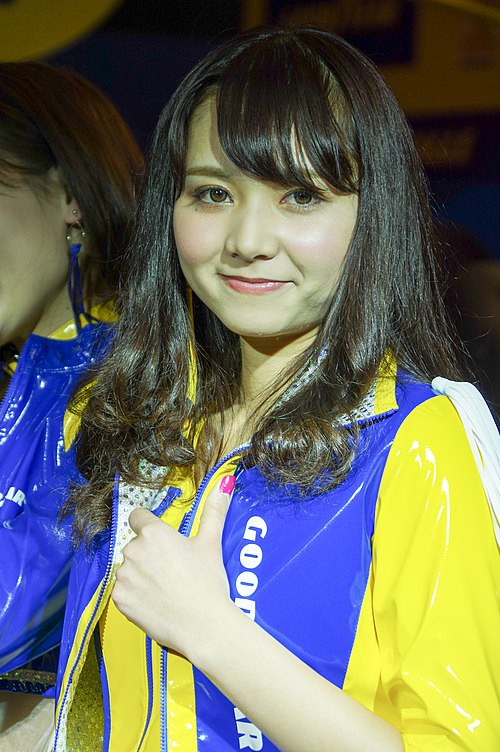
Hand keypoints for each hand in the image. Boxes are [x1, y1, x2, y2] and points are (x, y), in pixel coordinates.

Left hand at [112, 475, 235, 658]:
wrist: (204, 626)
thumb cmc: (208, 581)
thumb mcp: (211, 543)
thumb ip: (214, 509)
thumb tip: (226, 480)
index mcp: (154, 533)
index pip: (138, 517)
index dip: (149, 527)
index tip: (162, 542)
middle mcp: (133, 550)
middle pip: (136, 545)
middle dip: (149, 555)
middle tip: (173, 571)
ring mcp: (124, 576)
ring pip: (129, 568)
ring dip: (141, 575)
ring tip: (165, 589)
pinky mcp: (119, 599)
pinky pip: (123, 591)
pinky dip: (135, 596)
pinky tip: (155, 602)